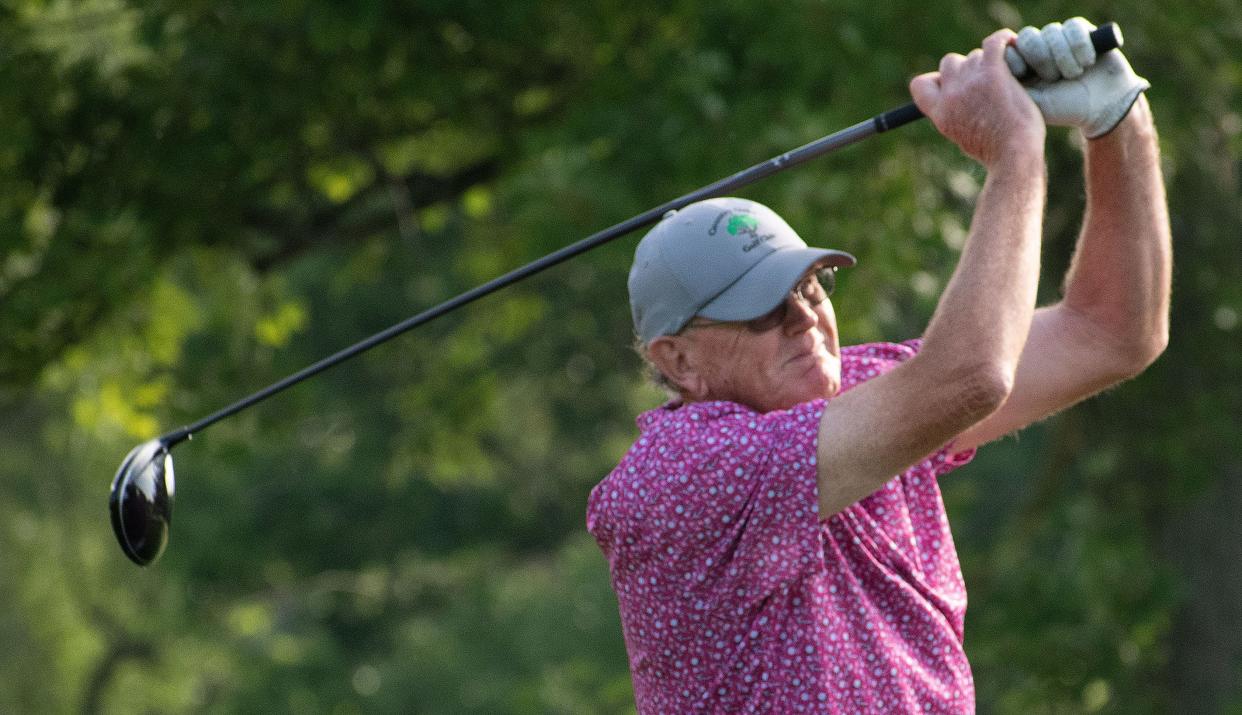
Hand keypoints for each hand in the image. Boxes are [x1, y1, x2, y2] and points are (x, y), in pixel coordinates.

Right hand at [910, 30, 1044, 166]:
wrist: (1013, 155)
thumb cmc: (995, 151)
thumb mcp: (961, 136)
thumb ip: (954, 115)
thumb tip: (957, 103)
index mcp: (939, 113)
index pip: (919, 84)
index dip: (936, 79)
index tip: (952, 85)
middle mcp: (951, 95)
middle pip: (950, 62)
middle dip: (966, 68)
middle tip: (986, 81)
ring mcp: (971, 82)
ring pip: (975, 55)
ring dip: (989, 62)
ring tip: (1007, 77)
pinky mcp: (993, 73)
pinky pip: (994, 43)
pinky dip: (1003, 40)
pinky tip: (1011, 42)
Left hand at [1006, 18, 1150, 138]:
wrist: (1104, 107)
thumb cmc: (1066, 109)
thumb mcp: (1033, 102)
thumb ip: (1011, 85)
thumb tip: (992, 69)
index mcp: (1023, 66)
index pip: (1008, 48)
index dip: (1016, 58)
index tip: (1025, 75)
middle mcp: (1039, 50)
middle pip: (1028, 37)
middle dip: (1042, 58)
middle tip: (1053, 78)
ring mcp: (1059, 40)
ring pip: (1051, 31)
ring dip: (1064, 56)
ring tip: (1074, 75)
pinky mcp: (1081, 32)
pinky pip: (1073, 26)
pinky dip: (1080, 46)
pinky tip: (1088, 62)